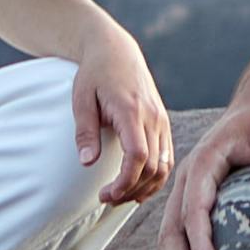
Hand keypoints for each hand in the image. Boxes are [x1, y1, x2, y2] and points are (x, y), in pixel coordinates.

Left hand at [60, 9, 174, 207]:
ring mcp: (161, 120)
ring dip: (145, 187)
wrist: (116, 50)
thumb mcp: (82, 99)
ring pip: (164, 165)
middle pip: (152, 166)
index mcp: (132, 111)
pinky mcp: (163, 123)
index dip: (125, 182)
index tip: (106, 194)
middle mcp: (153, 117)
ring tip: (121, 196)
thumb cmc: (95, 73)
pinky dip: (156, 177)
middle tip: (106, 199)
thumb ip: (85, 131)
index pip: (138, 156)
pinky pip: (167, 157)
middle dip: (131, 190)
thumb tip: (87, 162)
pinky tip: (139, 188)